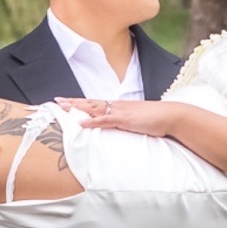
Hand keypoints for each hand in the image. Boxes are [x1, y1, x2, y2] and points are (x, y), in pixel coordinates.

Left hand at [58, 97, 180, 135]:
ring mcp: (120, 111)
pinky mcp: (124, 120)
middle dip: (72, 102)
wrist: (170, 116)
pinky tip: (81, 122)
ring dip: (77, 107)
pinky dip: (92, 120)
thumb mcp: (136, 120)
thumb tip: (116, 126)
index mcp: (118, 106)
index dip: (80, 102)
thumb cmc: (155, 119)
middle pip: (90, 102)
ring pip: (94, 108)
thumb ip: (124, 122)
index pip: (95, 103)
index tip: (66, 101)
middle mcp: (116, 106)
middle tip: (57, 101)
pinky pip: (105, 120)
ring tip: (63, 107)